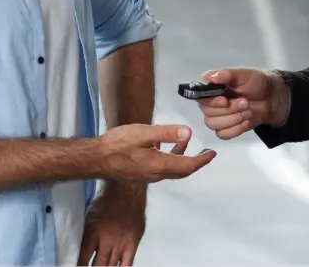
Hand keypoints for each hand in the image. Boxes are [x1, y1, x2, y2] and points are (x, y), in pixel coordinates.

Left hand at [78, 183, 145, 265]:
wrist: (126, 189)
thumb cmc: (107, 198)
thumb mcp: (90, 216)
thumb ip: (88, 234)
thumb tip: (84, 248)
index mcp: (93, 233)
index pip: (83, 258)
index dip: (80, 266)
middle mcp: (107, 241)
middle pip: (98, 265)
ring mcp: (121, 243)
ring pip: (112, 266)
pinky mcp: (134, 242)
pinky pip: (128, 262)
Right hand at [98, 124, 215, 182]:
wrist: (96, 158)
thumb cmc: (117, 144)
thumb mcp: (143, 133)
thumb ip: (166, 133)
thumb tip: (188, 133)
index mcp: (160, 165)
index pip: (188, 166)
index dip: (202, 160)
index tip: (212, 153)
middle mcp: (156, 174)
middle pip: (182, 171)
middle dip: (196, 162)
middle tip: (206, 153)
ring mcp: (148, 175)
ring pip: (172, 169)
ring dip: (182, 158)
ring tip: (188, 145)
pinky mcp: (140, 172)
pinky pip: (161, 167)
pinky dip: (169, 157)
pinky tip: (162, 145)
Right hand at [195, 68, 287, 139]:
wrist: (270, 98)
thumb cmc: (255, 83)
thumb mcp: (243, 74)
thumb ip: (227, 74)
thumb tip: (211, 77)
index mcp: (211, 87)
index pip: (200, 96)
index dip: (211, 101)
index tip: (225, 100)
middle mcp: (210, 102)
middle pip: (208, 113)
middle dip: (230, 110)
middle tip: (245, 103)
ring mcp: (217, 116)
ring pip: (214, 125)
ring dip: (234, 119)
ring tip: (248, 110)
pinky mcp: (225, 128)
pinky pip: (223, 134)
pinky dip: (236, 129)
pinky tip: (246, 121)